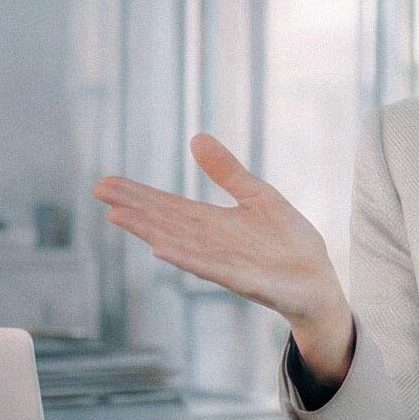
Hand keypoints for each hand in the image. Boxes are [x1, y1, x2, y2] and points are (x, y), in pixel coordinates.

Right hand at [95, 135, 352, 375]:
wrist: (318, 281)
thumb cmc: (287, 243)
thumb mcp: (258, 195)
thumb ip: (227, 171)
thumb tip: (196, 138)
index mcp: (213, 224)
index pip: (168, 206)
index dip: (138, 195)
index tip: (106, 183)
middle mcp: (211, 244)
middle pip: (165, 222)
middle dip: (134, 208)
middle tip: (100, 193)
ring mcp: (225, 263)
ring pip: (180, 244)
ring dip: (149, 231)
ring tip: (119, 216)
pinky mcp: (245, 281)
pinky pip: (211, 268)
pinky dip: (186, 259)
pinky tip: (160, 250)